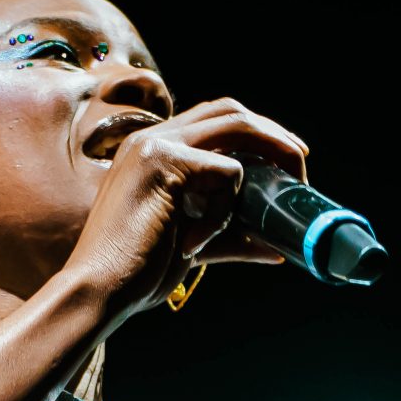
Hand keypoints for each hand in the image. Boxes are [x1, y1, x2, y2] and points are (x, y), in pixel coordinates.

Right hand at [64, 98, 311, 322]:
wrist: (99, 289)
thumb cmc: (137, 272)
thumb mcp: (192, 245)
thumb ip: (231, 237)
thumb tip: (275, 246)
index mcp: (154, 151)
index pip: (214, 120)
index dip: (257, 133)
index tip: (288, 161)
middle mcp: (153, 139)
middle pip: (230, 110)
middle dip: (274, 135)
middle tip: (300, 167)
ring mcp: (157, 146)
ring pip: (236, 129)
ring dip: (269, 159)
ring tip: (277, 200)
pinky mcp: (165, 164)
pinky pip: (229, 174)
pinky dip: (226, 211)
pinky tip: (196, 241)